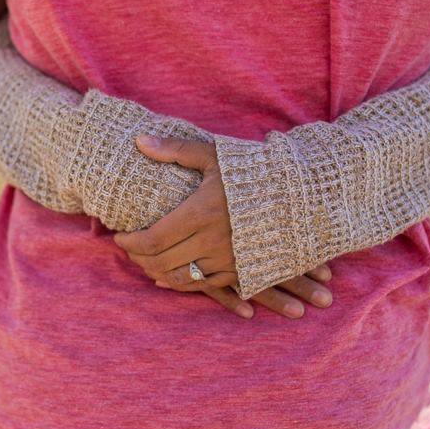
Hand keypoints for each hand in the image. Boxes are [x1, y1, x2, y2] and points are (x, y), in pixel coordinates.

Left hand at [113, 136, 332, 318]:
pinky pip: (205, 287)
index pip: (151, 239)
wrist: (311, 195)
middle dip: (138, 259)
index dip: (129, 242)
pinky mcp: (245, 272)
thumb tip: (138, 141)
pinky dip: (182, 284)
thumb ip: (175, 151)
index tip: (118, 236)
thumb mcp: (216, 154)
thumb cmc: (259, 170)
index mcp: (200, 212)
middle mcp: (212, 242)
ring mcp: (229, 261)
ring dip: (157, 273)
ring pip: (181, 279)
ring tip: (146, 262)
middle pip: (160, 262)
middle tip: (128, 249)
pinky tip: (170, 278)